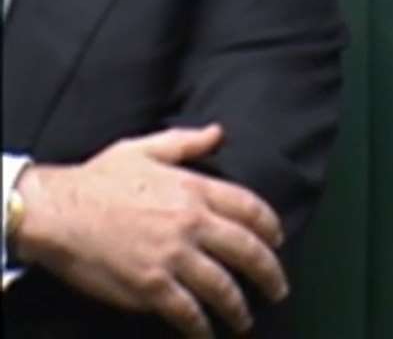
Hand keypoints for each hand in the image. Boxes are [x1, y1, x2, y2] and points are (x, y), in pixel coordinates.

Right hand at [12, 125, 288, 337]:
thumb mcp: (144, 149)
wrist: (55, 212)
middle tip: (278, 288)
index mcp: (194, 190)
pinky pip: (186, 311)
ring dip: (239, 307)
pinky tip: (207, 333)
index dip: (270, 227)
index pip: (250, 209)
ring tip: (246, 319)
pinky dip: (201, 326)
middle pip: (248, 250)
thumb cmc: (96, 180)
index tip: (278, 240)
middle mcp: (191, 224)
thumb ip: (187, 141)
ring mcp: (172, 256)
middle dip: (270, 273)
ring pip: (222, 286)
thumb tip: (219, 133)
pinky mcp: (150, 285)